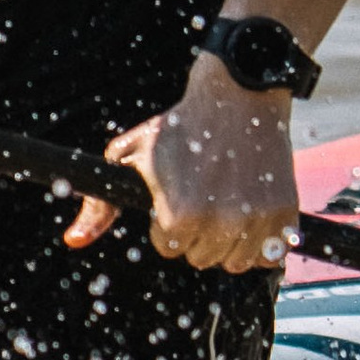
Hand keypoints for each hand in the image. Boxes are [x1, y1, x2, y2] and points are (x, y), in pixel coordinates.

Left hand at [66, 54, 299, 270]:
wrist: (238, 97)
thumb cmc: (178, 128)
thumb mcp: (129, 158)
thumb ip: (99, 206)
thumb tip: (75, 241)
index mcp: (179, 215)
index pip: (169, 248)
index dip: (168, 221)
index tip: (177, 194)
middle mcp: (220, 224)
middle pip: (202, 259)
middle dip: (197, 233)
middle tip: (202, 192)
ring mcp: (256, 221)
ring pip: (236, 262)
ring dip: (229, 240)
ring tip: (226, 201)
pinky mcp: (284, 215)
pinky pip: (270, 255)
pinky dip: (263, 241)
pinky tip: (252, 209)